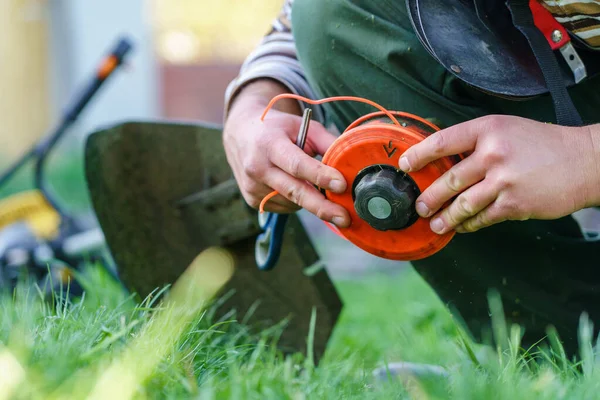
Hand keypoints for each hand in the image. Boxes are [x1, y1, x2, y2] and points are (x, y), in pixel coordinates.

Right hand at [223, 81, 350, 227]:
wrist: (241, 134)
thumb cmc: (278, 129)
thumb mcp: (302, 125)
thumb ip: (327, 142)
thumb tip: (352, 162)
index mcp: (269, 144)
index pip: (296, 164)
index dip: (320, 176)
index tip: (342, 185)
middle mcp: (257, 167)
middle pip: (294, 191)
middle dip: (322, 207)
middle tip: (345, 218)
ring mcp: (252, 187)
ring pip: (293, 202)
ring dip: (311, 199)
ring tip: (312, 182)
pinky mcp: (252, 199)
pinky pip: (284, 206)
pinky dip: (296, 201)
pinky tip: (293, 184)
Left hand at [398, 115, 599, 233]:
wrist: (584, 161)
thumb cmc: (543, 144)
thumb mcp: (508, 129)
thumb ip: (477, 143)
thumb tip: (443, 160)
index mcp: (488, 130)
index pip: (443, 141)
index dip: (419, 155)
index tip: (405, 165)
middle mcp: (493, 153)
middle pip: (449, 180)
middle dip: (428, 197)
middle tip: (418, 206)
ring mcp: (504, 180)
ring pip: (462, 204)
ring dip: (444, 217)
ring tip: (434, 223)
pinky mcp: (515, 204)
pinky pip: (482, 218)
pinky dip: (468, 224)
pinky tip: (461, 226)